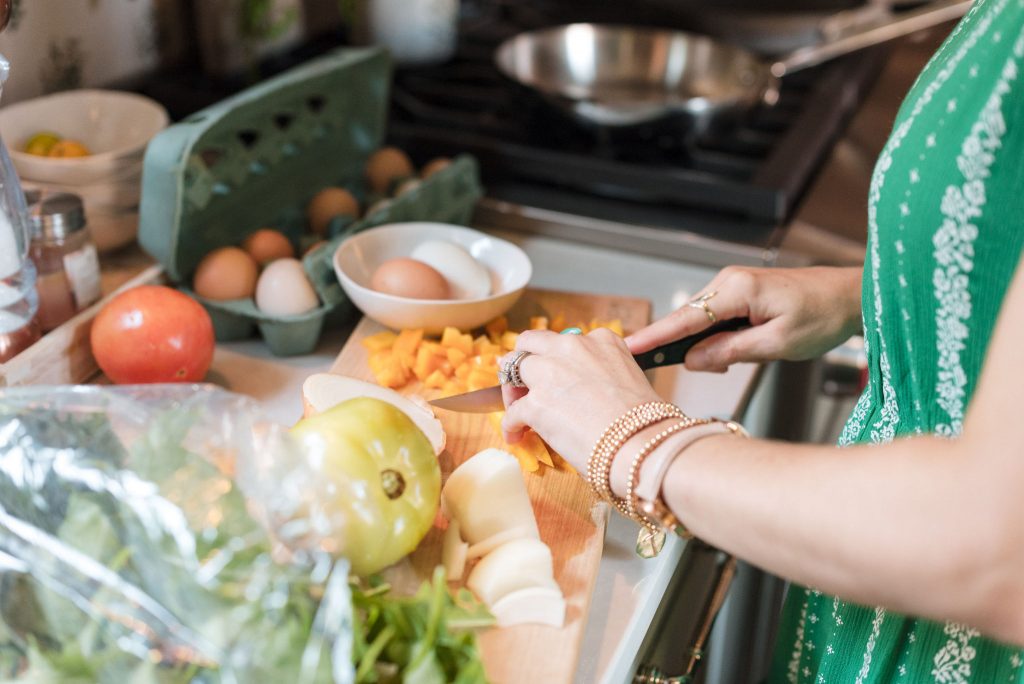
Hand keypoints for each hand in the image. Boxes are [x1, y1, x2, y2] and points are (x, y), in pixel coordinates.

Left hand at [499, 328, 660, 471]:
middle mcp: (573, 348)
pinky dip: (510, 426)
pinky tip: (517, 437)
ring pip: (512, 368)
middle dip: (523, 363)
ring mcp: (551, 373)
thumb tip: (584, 394)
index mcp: (601, 341)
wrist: (643, 444)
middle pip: (530, 343)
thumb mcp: (629, 380)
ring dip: (512, 391)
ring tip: (518, 414)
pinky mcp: (536, 403)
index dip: (554, 360)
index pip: (565, 341)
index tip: (554, 377)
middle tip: (523, 387)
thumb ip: (602, 374)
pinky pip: (512, 412)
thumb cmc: (645, 422)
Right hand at [625, 266, 862, 371]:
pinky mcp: (740, 290)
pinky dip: (717, 337)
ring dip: (707, 345)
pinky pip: (715, 317)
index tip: (628, 348)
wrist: (853, 295)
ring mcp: (733, 283)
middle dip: (686, 348)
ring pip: (701, 321)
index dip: (655, 336)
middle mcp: (728, 281)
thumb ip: (730, 351)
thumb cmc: (823, 316)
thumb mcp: (777, 344)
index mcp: (737, 290)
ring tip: (737, 359)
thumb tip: (692, 360)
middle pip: (688, 320)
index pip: (685, 318)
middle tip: (708, 370)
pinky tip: (736, 349)